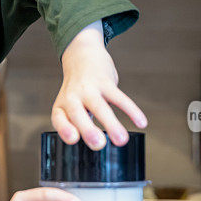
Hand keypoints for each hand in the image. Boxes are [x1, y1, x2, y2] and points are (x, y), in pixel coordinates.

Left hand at [53, 22, 146, 149]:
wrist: (81, 57)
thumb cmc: (77, 91)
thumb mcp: (69, 107)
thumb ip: (78, 125)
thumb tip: (97, 144)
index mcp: (61, 107)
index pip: (59, 120)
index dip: (65, 130)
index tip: (74, 139)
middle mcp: (72, 97)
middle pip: (77, 113)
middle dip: (88, 129)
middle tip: (99, 144)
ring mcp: (89, 88)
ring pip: (100, 106)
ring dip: (111, 123)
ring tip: (122, 140)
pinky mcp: (105, 82)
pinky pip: (119, 97)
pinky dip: (131, 110)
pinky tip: (141, 122)